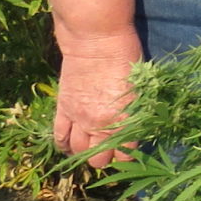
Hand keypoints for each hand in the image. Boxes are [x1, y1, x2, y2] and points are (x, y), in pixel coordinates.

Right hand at [51, 43, 140, 167]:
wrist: (96, 41)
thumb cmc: (127, 58)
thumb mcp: (141, 86)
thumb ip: (137, 111)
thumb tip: (137, 126)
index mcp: (125, 120)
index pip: (126, 155)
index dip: (127, 157)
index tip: (129, 152)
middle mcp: (101, 125)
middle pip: (99, 160)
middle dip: (105, 158)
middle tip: (109, 149)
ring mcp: (79, 118)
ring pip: (78, 151)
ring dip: (84, 152)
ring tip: (90, 147)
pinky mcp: (63, 108)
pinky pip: (59, 136)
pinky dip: (63, 144)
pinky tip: (69, 145)